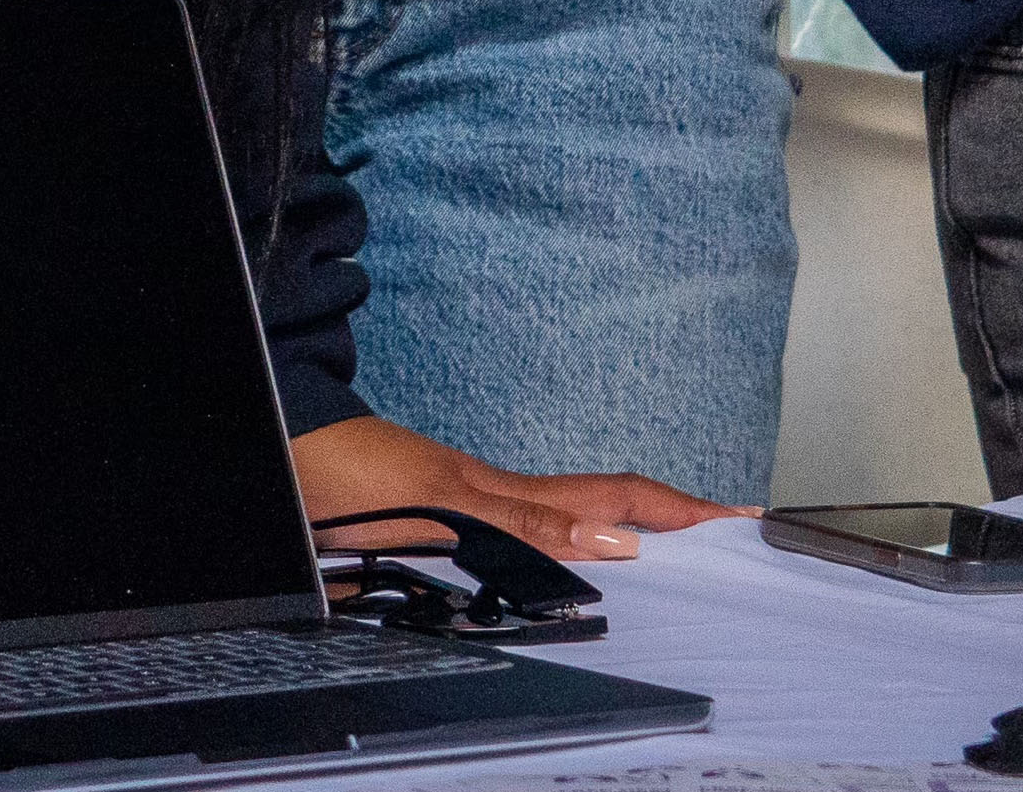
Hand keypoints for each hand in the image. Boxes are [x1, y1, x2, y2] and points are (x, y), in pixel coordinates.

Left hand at [289, 412, 727, 565]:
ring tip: (678, 559)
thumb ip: (531, 525)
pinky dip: (564, 554)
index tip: (739, 518)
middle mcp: (504, 503)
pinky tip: (570, 569)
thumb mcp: (447, 501)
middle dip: (671, 522)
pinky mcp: (444, 527)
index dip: (678, 510)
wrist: (283, 453)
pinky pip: (527, 544)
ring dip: (623, 538)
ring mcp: (477, 511)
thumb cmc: (352, 470)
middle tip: (732, 541)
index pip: (617, 500)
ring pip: (568, 526)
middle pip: (605, 507)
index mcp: (515, 497)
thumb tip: (618, 541)